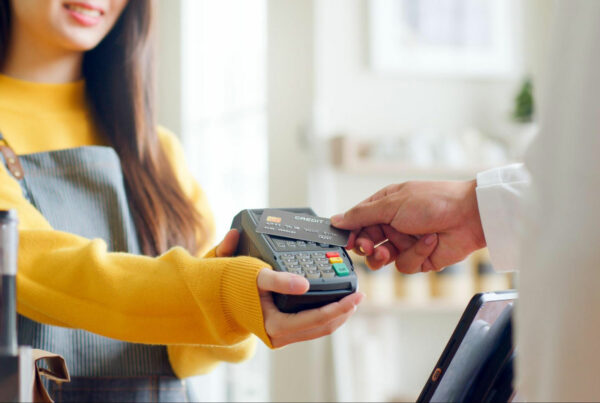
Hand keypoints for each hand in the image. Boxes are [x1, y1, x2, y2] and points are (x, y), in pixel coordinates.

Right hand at [215, 229, 364, 347]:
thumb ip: (278, 279)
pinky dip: (325, 316)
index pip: (317, 318)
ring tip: (352, 300)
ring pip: (318, 329)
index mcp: (274, 325)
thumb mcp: (253, 275)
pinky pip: (310, 326)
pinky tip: (335, 304)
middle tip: (361, 295)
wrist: (214, 298)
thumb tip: (304, 283)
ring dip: (337, 315)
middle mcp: (279, 334)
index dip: (340, 307)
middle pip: (322, 327)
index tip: (356, 296)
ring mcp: (281, 334)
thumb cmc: (232, 284)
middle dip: (344, 312)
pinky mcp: (282, 329)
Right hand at [330, 180, 485, 272]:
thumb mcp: (391, 203)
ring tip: (391, 250)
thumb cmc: (433, 201)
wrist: (470, 216)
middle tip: (368, 246)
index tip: (345, 240)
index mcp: (385, 205)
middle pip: (368, 243)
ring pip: (383, 259)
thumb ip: (361, 214)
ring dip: (387, 255)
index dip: (350, 232)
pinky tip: (429, 241)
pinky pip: (406, 265)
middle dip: (367, 246)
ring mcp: (406, 242)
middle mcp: (394, 224)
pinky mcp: (420, 258)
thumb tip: (336, 219)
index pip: (358, 221)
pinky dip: (416, 254)